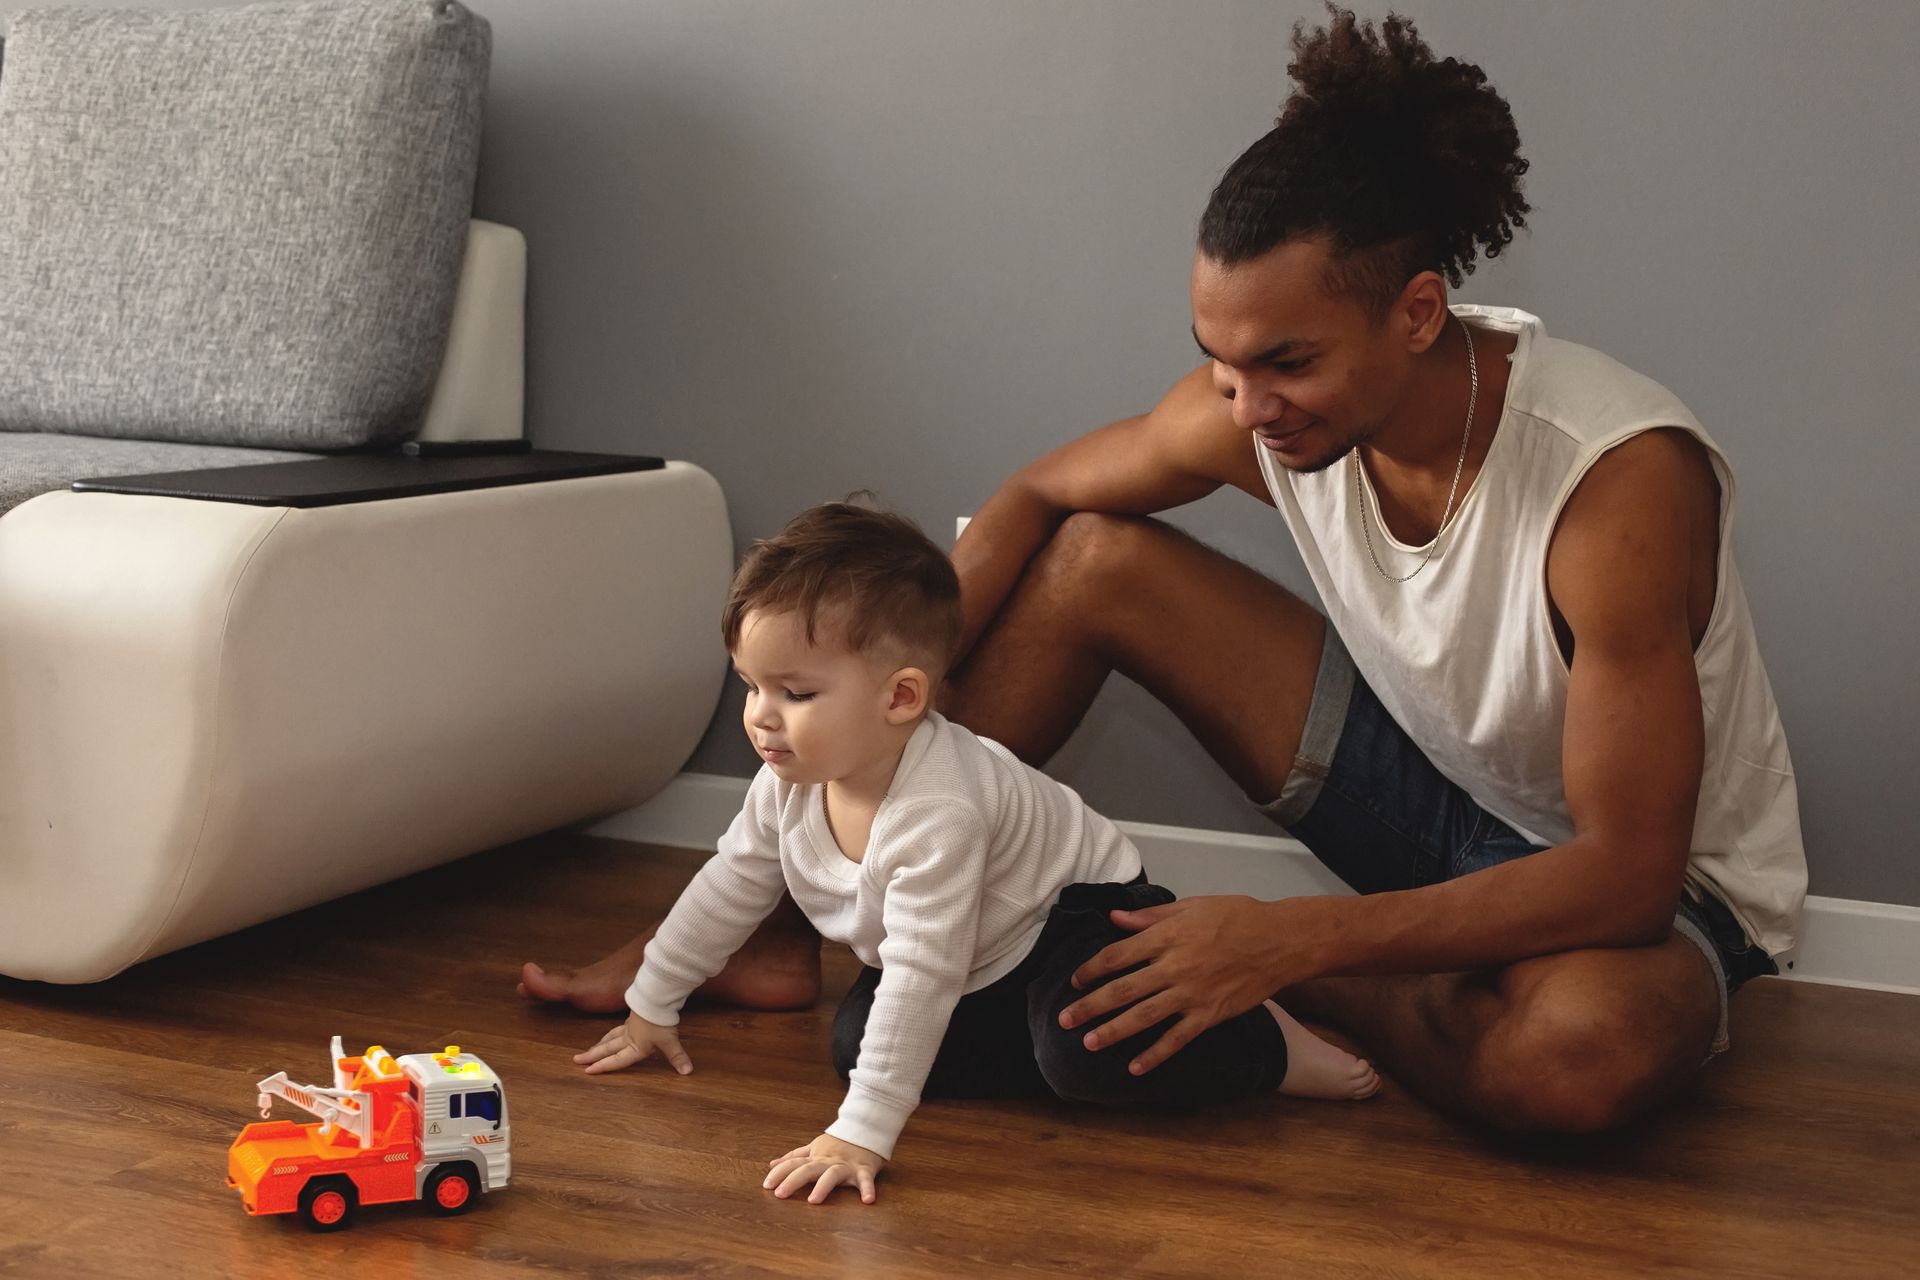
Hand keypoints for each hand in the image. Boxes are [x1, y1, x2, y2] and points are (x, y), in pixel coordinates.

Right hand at [573, 1011, 693, 1075]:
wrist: (657, 996)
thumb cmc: (661, 1020)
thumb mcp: (670, 1041)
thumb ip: (677, 1057)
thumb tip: (687, 1072)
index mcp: (635, 1046)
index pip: (616, 1060)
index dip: (603, 1066)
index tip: (587, 1071)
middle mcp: (629, 1037)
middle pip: (607, 1047)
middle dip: (592, 1055)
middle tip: (576, 1059)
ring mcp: (630, 1025)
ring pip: (610, 1036)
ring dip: (600, 1043)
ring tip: (591, 1048)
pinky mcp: (634, 1015)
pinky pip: (619, 1027)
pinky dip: (613, 1032)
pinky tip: (614, 1032)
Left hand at [763, 1134, 885, 1204]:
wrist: (866, 1129)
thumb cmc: (838, 1143)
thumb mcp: (814, 1147)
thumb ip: (794, 1157)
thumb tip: (771, 1164)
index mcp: (816, 1158)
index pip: (794, 1164)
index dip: (779, 1173)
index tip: (766, 1185)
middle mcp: (828, 1162)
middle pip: (808, 1170)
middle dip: (793, 1181)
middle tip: (779, 1194)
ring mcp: (846, 1166)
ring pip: (832, 1175)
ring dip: (823, 1186)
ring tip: (813, 1200)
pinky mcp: (864, 1170)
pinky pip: (866, 1181)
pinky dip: (867, 1189)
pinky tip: (868, 1201)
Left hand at [1059, 895, 1308, 1075]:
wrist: (1280, 941)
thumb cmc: (1237, 916)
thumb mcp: (1192, 906)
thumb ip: (1151, 916)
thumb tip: (1116, 917)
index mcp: (1166, 937)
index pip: (1117, 956)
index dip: (1091, 969)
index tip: (1075, 982)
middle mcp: (1173, 967)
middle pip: (1122, 990)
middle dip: (1090, 1007)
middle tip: (1065, 1020)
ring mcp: (1191, 994)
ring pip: (1143, 1016)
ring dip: (1113, 1031)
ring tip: (1089, 1043)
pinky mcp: (1209, 1015)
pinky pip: (1177, 1039)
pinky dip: (1155, 1054)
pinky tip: (1135, 1067)